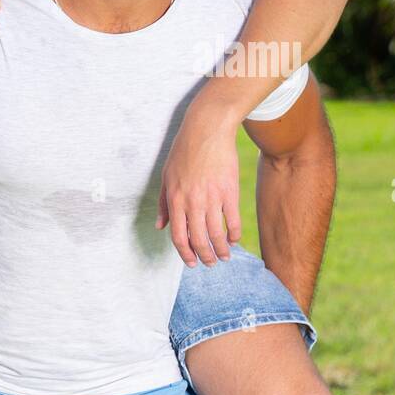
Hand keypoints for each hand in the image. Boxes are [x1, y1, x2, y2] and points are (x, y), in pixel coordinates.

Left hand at [156, 104, 241, 265]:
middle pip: (198, 239)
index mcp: (175, 199)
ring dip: (220, 250)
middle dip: (204, 256)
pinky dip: (234, 234)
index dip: (185, 253)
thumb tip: (160, 226)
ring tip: (224, 257)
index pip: (178, 236)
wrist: (207, 130)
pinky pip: (233, 220)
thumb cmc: (184, 152)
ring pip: (216, 234)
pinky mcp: (230, 191)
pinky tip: (234, 240)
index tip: (191, 262)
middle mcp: (193, 202)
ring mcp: (212, 197)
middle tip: (210, 263)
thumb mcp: (166, 177)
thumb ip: (164, 204)